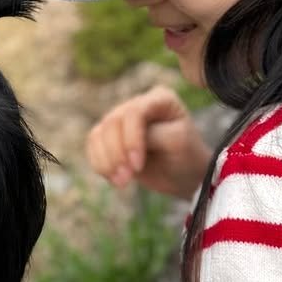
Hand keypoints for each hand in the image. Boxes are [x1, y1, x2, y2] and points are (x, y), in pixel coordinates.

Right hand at [86, 86, 212, 198]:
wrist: (186, 175)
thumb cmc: (187, 155)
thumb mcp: (177, 142)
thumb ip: (152, 135)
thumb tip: (123, 140)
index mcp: (159, 98)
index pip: (134, 112)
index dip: (131, 139)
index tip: (138, 166)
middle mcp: (137, 105)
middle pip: (112, 123)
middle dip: (116, 154)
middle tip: (127, 179)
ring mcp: (121, 120)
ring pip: (98, 134)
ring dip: (105, 161)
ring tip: (121, 182)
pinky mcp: (111, 138)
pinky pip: (93, 146)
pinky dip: (99, 164)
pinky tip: (114, 179)